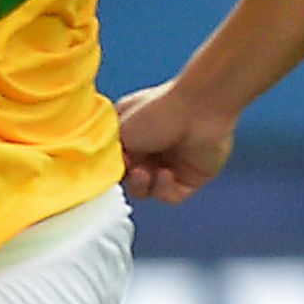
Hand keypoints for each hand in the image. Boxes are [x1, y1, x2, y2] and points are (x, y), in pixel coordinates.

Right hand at [115, 79, 234, 205]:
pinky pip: (172, 196)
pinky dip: (164, 190)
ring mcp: (172, 164)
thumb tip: (103, 167)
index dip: (110, 169)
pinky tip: (166, 174)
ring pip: (149, 191)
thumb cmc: (158, 110)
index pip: (116, 163)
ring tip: (146, 173)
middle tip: (132, 170)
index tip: (109, 169)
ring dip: (143, 186)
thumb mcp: (117, 128)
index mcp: (133, 135)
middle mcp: (152, 150)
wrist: (199, 107)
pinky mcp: (192, 177)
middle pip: (131, 180)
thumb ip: (107, 151)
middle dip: (128, 179)